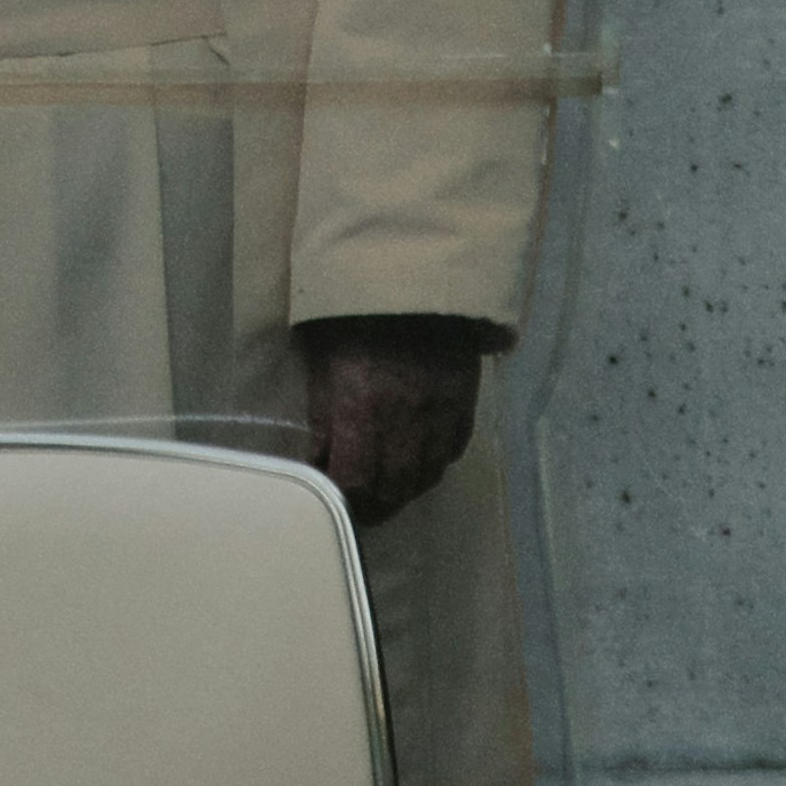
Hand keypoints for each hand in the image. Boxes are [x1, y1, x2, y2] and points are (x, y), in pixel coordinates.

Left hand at [297, 318, 490, 532]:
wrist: (416, 278)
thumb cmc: (355, 315)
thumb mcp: (323, 360)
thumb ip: (323, 414)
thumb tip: (321, 458)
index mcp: (362, 410)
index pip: (353, 481)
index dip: (344, 500)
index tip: (334, 499)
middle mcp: (404, 423)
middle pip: (393, 489)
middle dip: (374, 505)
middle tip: (361, 507)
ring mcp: (440, 416)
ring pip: (425, 477)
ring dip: (404, 489)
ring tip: (388, 490)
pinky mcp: (465, 404)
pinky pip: (452, 451)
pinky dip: (433, 464)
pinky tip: (419, 460)